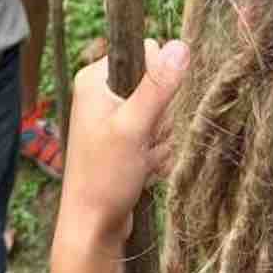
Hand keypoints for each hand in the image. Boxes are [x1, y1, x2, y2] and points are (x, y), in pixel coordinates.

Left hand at [59, 42, 190, 246]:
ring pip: (163, 115)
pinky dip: (156, 155)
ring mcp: (115, 119)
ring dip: (160, 141)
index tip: (146, 111)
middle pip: (158, 87)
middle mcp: (103, 94)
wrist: (92, 226)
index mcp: (95, 79)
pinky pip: (158, 137)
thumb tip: (180, 45)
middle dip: (160, 120)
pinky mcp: (126, 140)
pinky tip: (141, 170)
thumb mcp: (134, 127)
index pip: (146, 54)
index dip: (156, 82)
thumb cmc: (104, 177)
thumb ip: (158, 86)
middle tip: (141, 142)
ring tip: (138, 160)